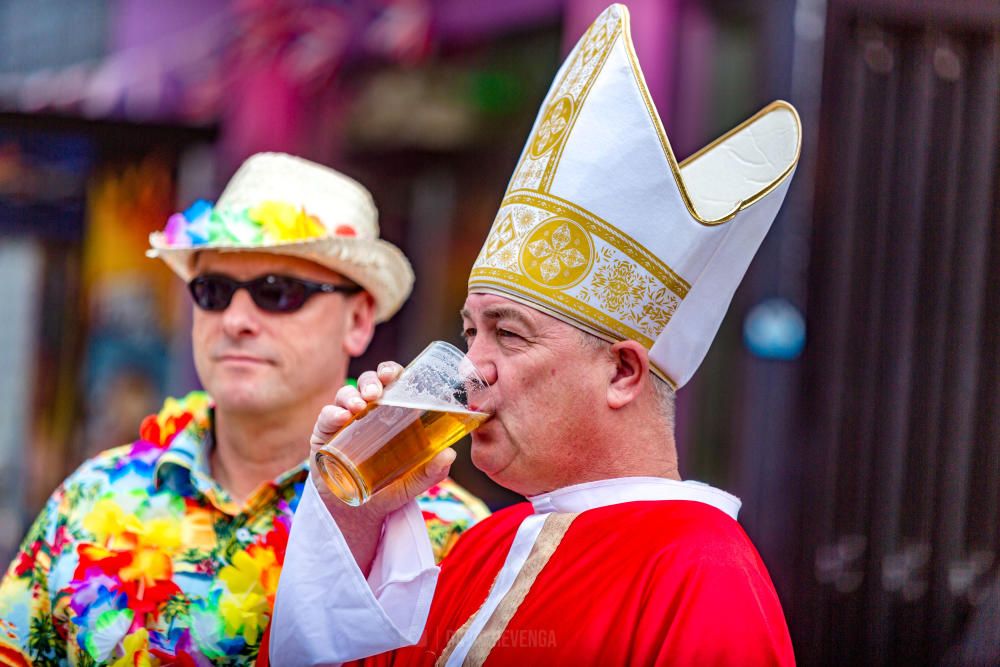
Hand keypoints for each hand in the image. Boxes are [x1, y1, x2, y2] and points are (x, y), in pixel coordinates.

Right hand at [309, 362, 455, 573]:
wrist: (357, 512)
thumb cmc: (387, 488)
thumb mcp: (412, 482)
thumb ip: (431, 471)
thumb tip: (450, 454)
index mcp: (391, 413)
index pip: (392, 383)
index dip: (392, 372)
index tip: (394, 375)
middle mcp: (367, 411)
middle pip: (368, 383)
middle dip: (372, 380)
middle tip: (376, 392)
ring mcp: (345, 421)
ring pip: (346, 395)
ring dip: (352, 395)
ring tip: (359, 406)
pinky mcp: (325, 434)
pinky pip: (326, 416)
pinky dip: (332, 413)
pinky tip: (340, 418)